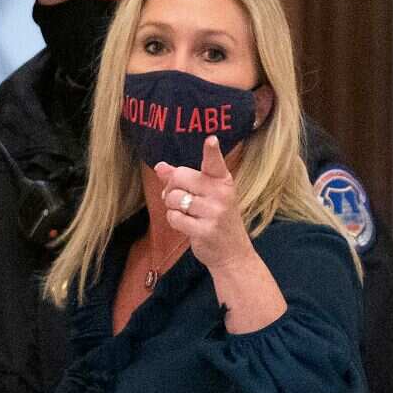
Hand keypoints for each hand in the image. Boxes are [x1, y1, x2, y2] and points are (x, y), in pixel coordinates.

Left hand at [153, 136, 256, 271]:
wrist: (233, 253)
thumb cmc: (216, 219)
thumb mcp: (206, 196)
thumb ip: (183, 179)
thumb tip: (160, 166)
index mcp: (223, 181)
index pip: (215, 163)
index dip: (211, 151)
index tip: (211, 140)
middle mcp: (220, 194)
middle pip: (179, 177)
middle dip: (171, 188)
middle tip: (177, 198)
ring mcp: (214, 212)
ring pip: (174, 198)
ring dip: (172, 207)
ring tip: (185, 213)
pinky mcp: (204, 230)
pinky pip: (174, 217)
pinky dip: (174, 221)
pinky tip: (186, 225)